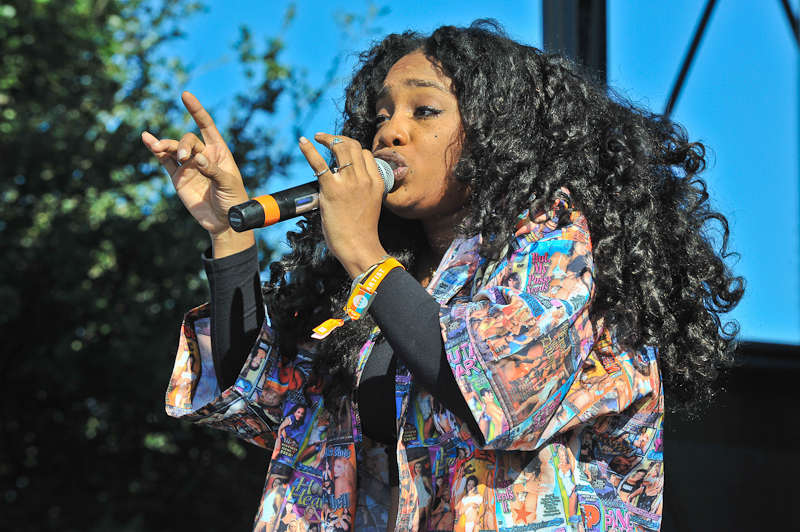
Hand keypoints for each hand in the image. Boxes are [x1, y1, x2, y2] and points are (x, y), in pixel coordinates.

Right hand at [141, 91, 253, 257]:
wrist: (223, 221)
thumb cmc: (233, 200)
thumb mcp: (228, 184)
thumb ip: (213, 171)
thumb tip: (196, 159)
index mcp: (219, 151)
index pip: (206, 126)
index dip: (196, 111)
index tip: (185, 95)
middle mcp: (202, 155)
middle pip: (187, 140)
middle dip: (182, 145)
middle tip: (183, 158)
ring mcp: (188, 166)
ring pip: (173, 149)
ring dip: (166, 146)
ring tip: (158, 147)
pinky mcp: (178, 178)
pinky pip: (165, 160)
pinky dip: (156, 151)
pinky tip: (147, 139)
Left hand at [298, 133, 387, 278]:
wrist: (358, 246)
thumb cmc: (362, 231)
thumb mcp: (371, 204)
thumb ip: (363, 189)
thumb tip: (347, 183)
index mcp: (376, 182)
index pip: (365, 154)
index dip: (353, 149)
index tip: (341, 152)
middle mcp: (364, 178)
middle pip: (353, 146)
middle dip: (339, 138)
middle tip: (326, 139)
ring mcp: (349, 182)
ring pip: (340, 148)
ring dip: (327, 138)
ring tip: (317, 137)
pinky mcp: (332, 189)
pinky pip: (319, 163)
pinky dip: (309, 150)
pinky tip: (302, 142)